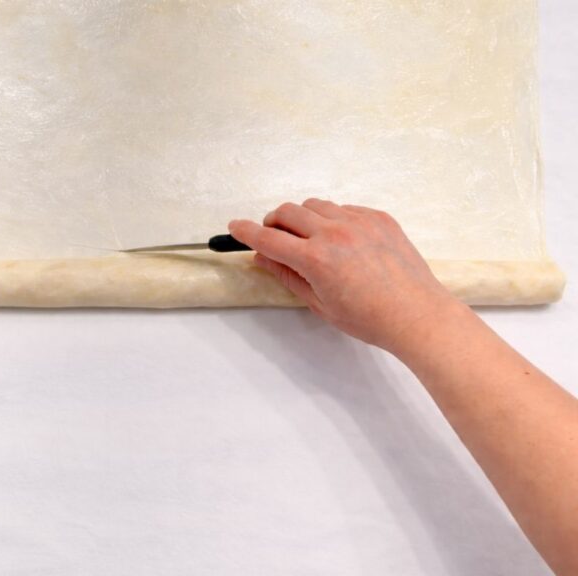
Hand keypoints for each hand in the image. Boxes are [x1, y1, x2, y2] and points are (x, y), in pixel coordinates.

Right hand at [229, 199, 466, 353]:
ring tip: (308, 237)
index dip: (246, 232)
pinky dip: (332, 218)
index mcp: (316, 259)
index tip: (234, 227)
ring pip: (315, 205)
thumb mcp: (319, 303)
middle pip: (287, 212)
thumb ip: (288, 275)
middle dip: (273, 222)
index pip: (268, 238)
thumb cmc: (369, 318)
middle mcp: (334, 233)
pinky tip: (340, 240)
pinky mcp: (379, 217)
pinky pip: (344, 208)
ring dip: (302, 217)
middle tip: (273, 236)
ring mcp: (359, 221)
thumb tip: (264, 258)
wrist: (417, 314)